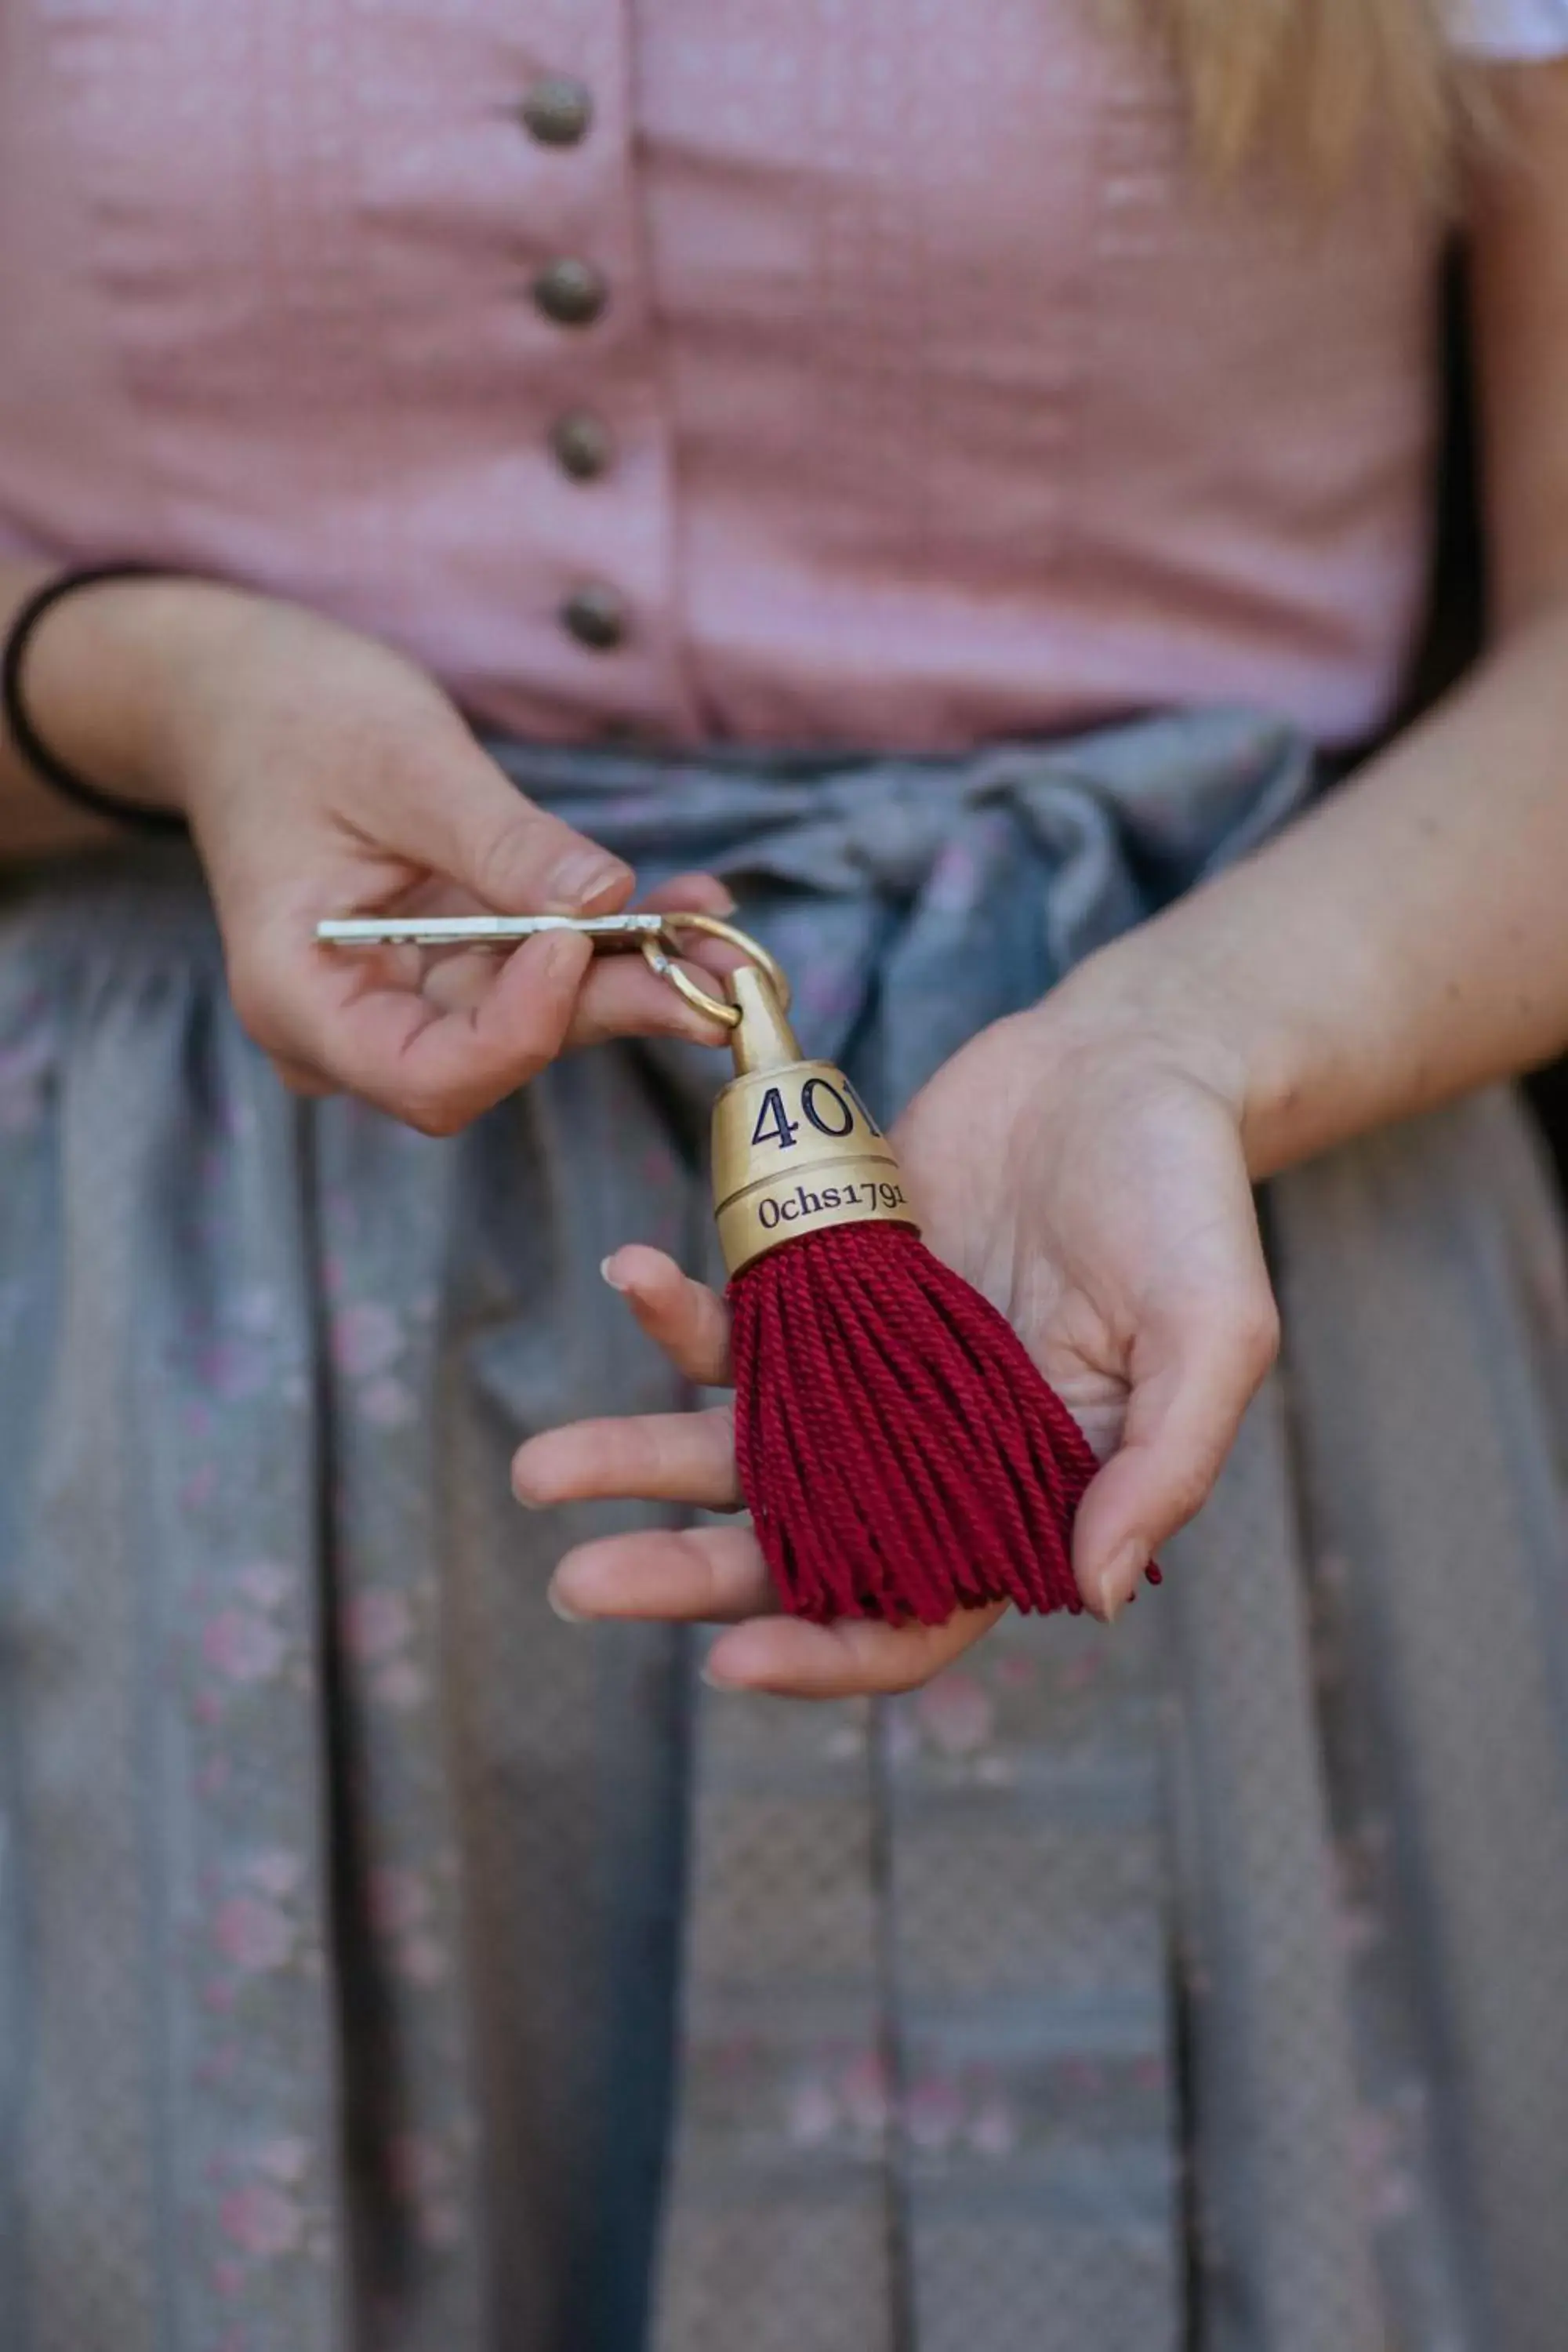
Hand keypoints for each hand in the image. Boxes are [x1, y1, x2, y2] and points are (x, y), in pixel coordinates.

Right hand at [75, 581, 734, 1125]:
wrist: (245, 698)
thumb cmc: (293, 718)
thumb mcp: (399, 762)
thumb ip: (497, 842)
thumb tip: (601, 899)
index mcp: (299, 995)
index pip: (427, 1076)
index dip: (520, 1029)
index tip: (578, 938)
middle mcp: (349, 1026)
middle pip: (497, 1056)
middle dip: (612, 1007)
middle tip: (721, 967)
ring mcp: (402, 1005)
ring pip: (535, 1022)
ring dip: (633, 977)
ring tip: (725, 936)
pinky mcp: (449, 973)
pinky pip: (539, 977)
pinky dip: (611, 944)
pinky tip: (688, 906)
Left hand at [512, 983, 1280, 1696]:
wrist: (1125, 1062)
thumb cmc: (1188, 1198)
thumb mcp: (1217, 1328)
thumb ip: (1165, 1464)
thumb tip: (1095, 1596)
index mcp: (1026, 1498)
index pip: (919, 1618)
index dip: (828, 1653)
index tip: (726, 1660)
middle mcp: (932, 1458)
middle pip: (794, 1550)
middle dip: (685, 1576)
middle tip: (578, 1583)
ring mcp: (867, 1378)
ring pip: (737, 1450)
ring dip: (638, 1462)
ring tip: (537, 1469)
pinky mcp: (822, 1294)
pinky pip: (734, 1327)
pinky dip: (673, 1316)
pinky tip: (628, 1276)